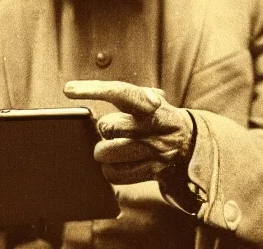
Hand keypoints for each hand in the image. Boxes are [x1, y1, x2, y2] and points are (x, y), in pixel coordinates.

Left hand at [63, 80, 193, 183]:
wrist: (192, 143)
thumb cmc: (159, 117)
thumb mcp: (150, 97)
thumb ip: (127, 93)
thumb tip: (84, 90)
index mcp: (149, 104)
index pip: (120, 92)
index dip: (93, 89)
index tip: (69, 89)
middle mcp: (151, 126)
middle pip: (108, 126)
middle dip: (103, 128)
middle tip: (111, 128)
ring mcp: (152, 150)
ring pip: (107, 152)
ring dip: (104, 150)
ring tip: (112, 146)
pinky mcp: (152, 172)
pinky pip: (115, 174)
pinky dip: (110, 170)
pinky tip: (117, 162)